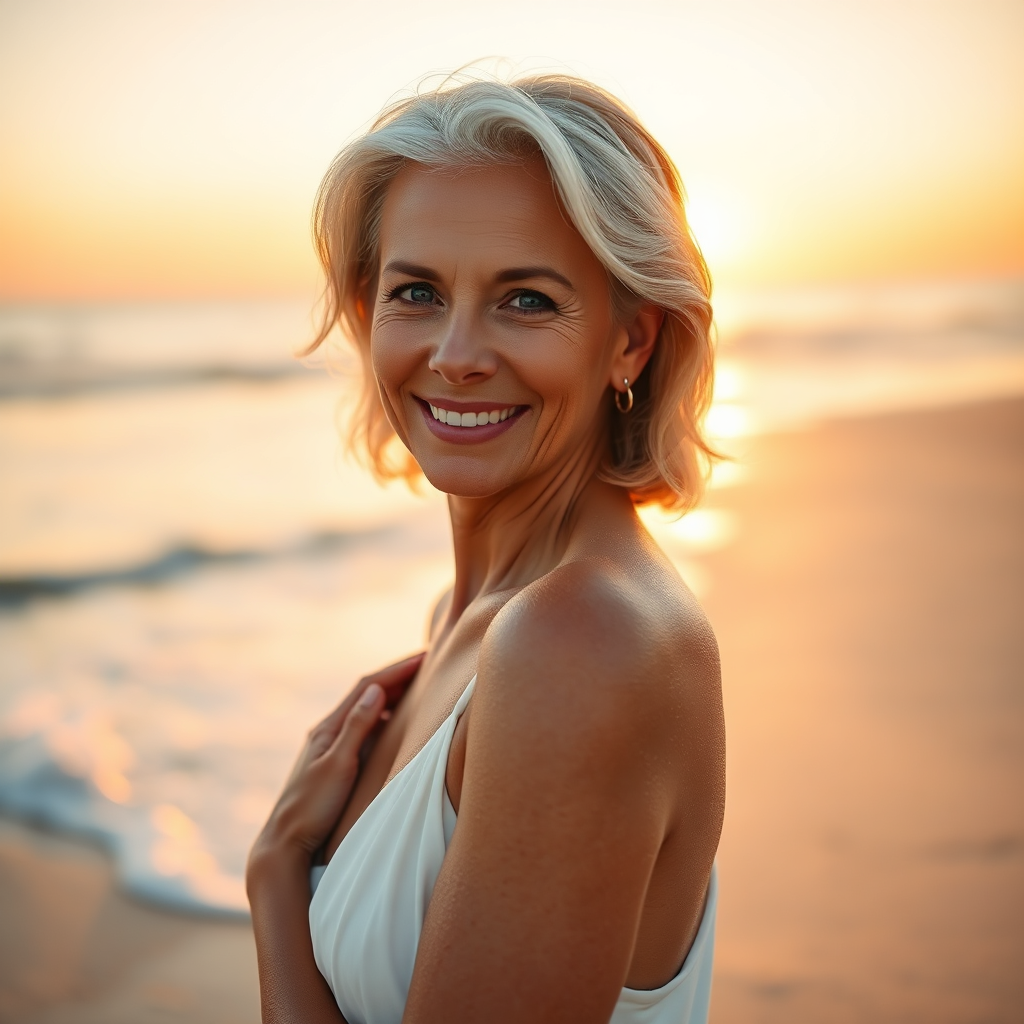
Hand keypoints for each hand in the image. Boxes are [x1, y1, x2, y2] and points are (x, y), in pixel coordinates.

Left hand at [248, 652, 423, 874]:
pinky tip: (394, 722)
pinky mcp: (334, 762)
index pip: (367, 686)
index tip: (424, 657)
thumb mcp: (338, 766)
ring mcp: (330, 746)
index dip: (397, 670)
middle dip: (397, 676)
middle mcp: (328, 732)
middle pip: (367, 693)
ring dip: (390, 694)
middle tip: (427, 664)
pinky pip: (364, 728)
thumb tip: (376, 690)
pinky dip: (383, 717)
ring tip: (417, 686)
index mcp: (328, 728)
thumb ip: (357, 727)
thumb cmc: (311, 808)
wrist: (285, 843)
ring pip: (366, 710)